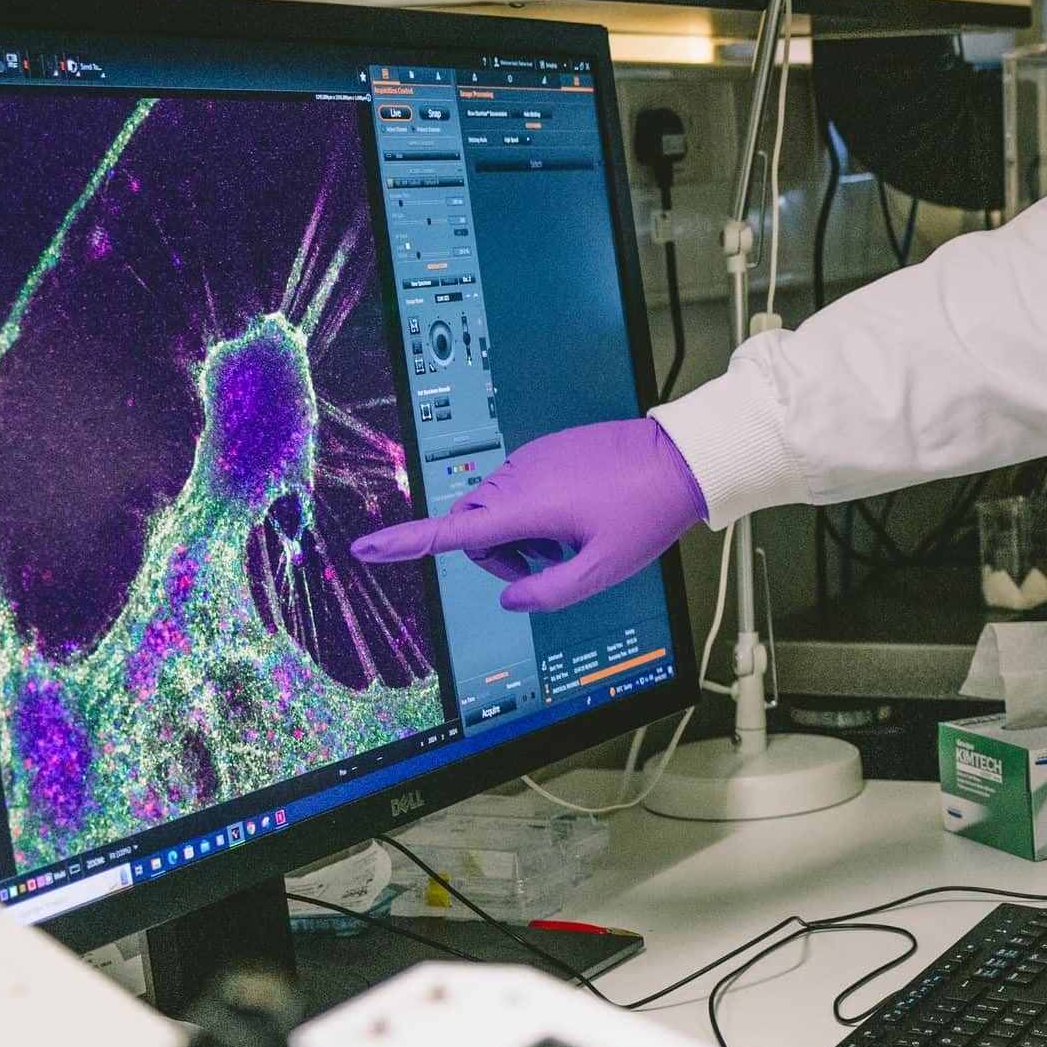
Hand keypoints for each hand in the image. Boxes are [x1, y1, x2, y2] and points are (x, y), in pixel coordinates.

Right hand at [349, 417, 705, 613]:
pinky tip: (573, 516)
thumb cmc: (645, 513)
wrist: (681, 459)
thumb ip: (547, 594)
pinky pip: (517, 487)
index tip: (365, 547)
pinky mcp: (546, 449)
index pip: (449, 532)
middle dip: (495, 556)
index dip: (403, 543)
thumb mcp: (601, 571)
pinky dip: (531, 511)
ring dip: (516, 535)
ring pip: (494, 508)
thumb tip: (510, 596)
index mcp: (524, 506)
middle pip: (471, 526)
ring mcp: (531, 458)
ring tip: (567, 540)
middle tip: (546, 567)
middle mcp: (518, 476)